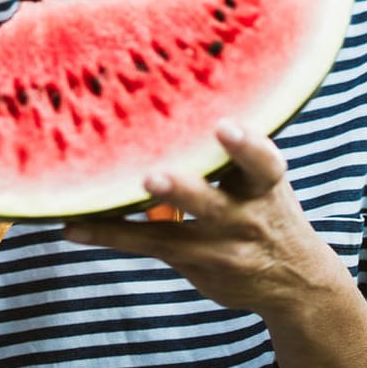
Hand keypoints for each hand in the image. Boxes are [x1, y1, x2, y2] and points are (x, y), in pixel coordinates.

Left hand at [63, 122, 347, 314]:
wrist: (294, 282)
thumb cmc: (267, 207)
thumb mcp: (265, 177)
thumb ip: (234, 149)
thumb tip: (185, 85)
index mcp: (265, 184)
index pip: (263, 163)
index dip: (246, 146)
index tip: (224, 127)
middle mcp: (244, 218)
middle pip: (211, 204)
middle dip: (183, 191)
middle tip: (152, 177)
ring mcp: (219, 248)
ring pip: (172, 236)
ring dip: (125, 227)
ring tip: (84, 218)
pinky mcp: (195, 265)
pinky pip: (147, 248)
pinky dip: (108, 235)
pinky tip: (72, 228)